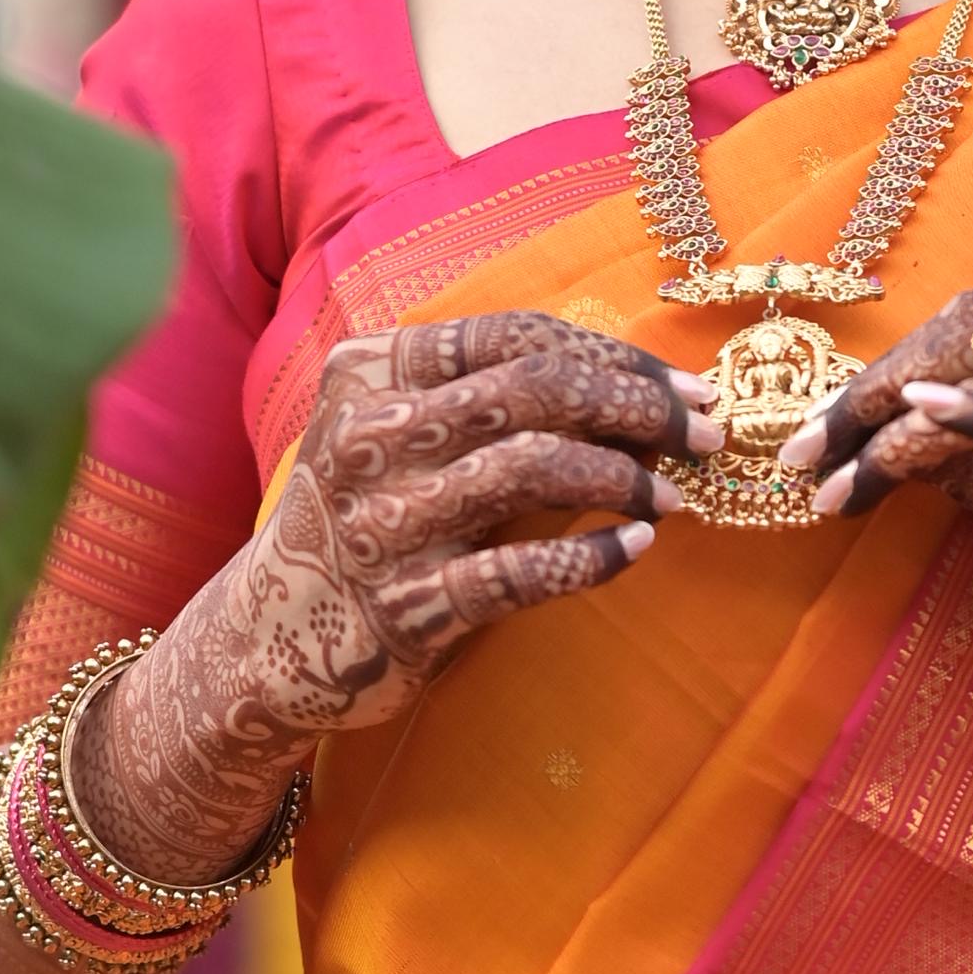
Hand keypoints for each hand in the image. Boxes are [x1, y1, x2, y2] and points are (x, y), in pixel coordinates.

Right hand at [0, 310, 713, 973]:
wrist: (269, 638)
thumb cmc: (363, 519)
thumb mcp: (395, 432)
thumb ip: (484, 396)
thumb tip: (633, 383)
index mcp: (372, 371)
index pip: (515, 335)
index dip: (614, 354)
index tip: (686, 389)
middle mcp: (370, 436)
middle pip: (534, 390)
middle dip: (637, 407)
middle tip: (704, 436)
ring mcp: (384, 522)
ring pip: (532, 468)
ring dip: (624, 478)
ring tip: (674, 498)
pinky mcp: (404, 604)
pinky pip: (520, 571)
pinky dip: (592, 557)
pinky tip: (634, 549)